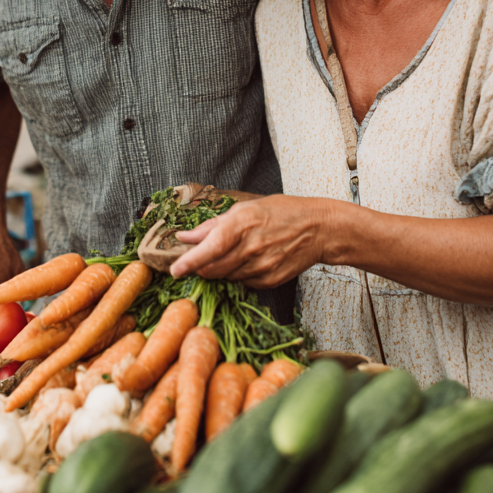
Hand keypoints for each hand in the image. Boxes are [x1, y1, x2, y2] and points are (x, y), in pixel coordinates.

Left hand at [171, 195, 328, 287]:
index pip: (209, 249)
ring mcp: (261, 267)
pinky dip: (238, 274)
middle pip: (212, 269)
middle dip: (199, 268)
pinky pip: (243, 283)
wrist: (317, 229)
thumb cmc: (281, 213)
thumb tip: (185, 237)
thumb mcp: (244, 209)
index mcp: (241, 225)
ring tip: (234, 252)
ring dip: (220, 270)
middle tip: (198, 259)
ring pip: (226, 277)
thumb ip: (211, 225)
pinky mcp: (269, 280)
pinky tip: (249, 260)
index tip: (175, 270)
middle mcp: (250, 248)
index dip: (189, 262)